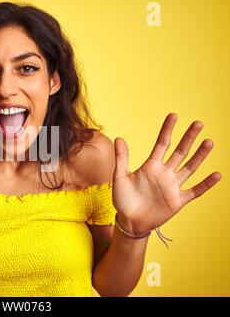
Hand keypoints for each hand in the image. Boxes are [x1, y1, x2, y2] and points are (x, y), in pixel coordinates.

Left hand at [112, 113, 221, 234]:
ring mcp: (172, 186)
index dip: (167, 130)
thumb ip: (122, 158)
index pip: (162, 144)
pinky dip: (206, 184)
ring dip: (199, 156)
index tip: (174, 115)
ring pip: (190, 167)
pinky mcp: (178, 201)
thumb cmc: (123, 199)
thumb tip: (119, 137)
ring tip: (209, 142)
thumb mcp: (120, 177)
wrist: (129, 222)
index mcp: (150, 166)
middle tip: (198, 123)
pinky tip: (217, 174)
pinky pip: (195, 191)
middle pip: (179, 152)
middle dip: (189, 138)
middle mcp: (164, 173)